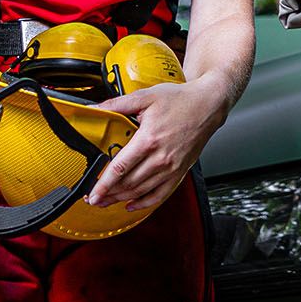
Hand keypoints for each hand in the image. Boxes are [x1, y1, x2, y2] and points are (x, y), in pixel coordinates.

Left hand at [87, 76, 229, 211]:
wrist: (207, 105)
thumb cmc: (180, 100)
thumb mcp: (145, 97)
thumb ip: (117, 104)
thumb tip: (95, 108)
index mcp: (149, 139)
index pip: (120, 168)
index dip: (103, 184)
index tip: (92, 194)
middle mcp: (161, 157)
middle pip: (129, 183)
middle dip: (109, 194)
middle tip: (94, 199)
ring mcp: (172, 167)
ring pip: (142, 191)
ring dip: (122, 199)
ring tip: (108, 202)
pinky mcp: (180, 172)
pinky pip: (161, 194)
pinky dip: (145, 203)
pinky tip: (133, 204)